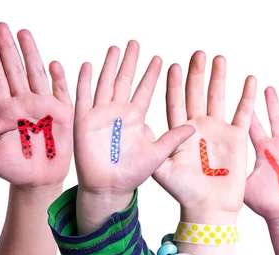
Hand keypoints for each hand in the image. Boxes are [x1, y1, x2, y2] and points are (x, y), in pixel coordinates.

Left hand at [0, 23, 73, 187]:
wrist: (37, 181)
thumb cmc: (14, 170)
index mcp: (5, 110)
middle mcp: (23, 103)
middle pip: (14, 70)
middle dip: (8, 48)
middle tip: (0, 26)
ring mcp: (43, 107)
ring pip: (35, 74)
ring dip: (30, 54)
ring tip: (23, 33)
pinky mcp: (62, 115)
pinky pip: (61, 93)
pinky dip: (58, 79)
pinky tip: (54, 64)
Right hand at [75, 41, 194, 195]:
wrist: (109, 187)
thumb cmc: (132, 173)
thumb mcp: (157, 154)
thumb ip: (173, 139)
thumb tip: (193, 127)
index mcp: (135, 117)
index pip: (144, 90)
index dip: (151, 74)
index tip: (158, 58)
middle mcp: (118, 112)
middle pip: (124, 80)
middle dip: (130, 62)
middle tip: (135, 43)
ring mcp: (101, 115)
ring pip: (105, 84)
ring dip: (109, 66)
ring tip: (115, 48)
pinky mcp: (85, 121)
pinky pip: (85, 97)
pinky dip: (85, 82)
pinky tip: (89, 66)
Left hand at [152, 52, 256, 220]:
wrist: (209, 207)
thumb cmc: (184, 192)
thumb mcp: (162, 169)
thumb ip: (154, 147)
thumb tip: (139, 126)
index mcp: (179, 132)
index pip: (175, 102)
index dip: (174, 85)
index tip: (172, 65)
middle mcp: (198, 127)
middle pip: (196, 94)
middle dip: (197, 74)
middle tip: (198, 53)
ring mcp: (217, 130)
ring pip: (218, 97)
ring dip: (219, 78)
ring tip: (219, 58)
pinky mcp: (236, 137)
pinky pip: (242, 112)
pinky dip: (246, 96)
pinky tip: (249, 79)